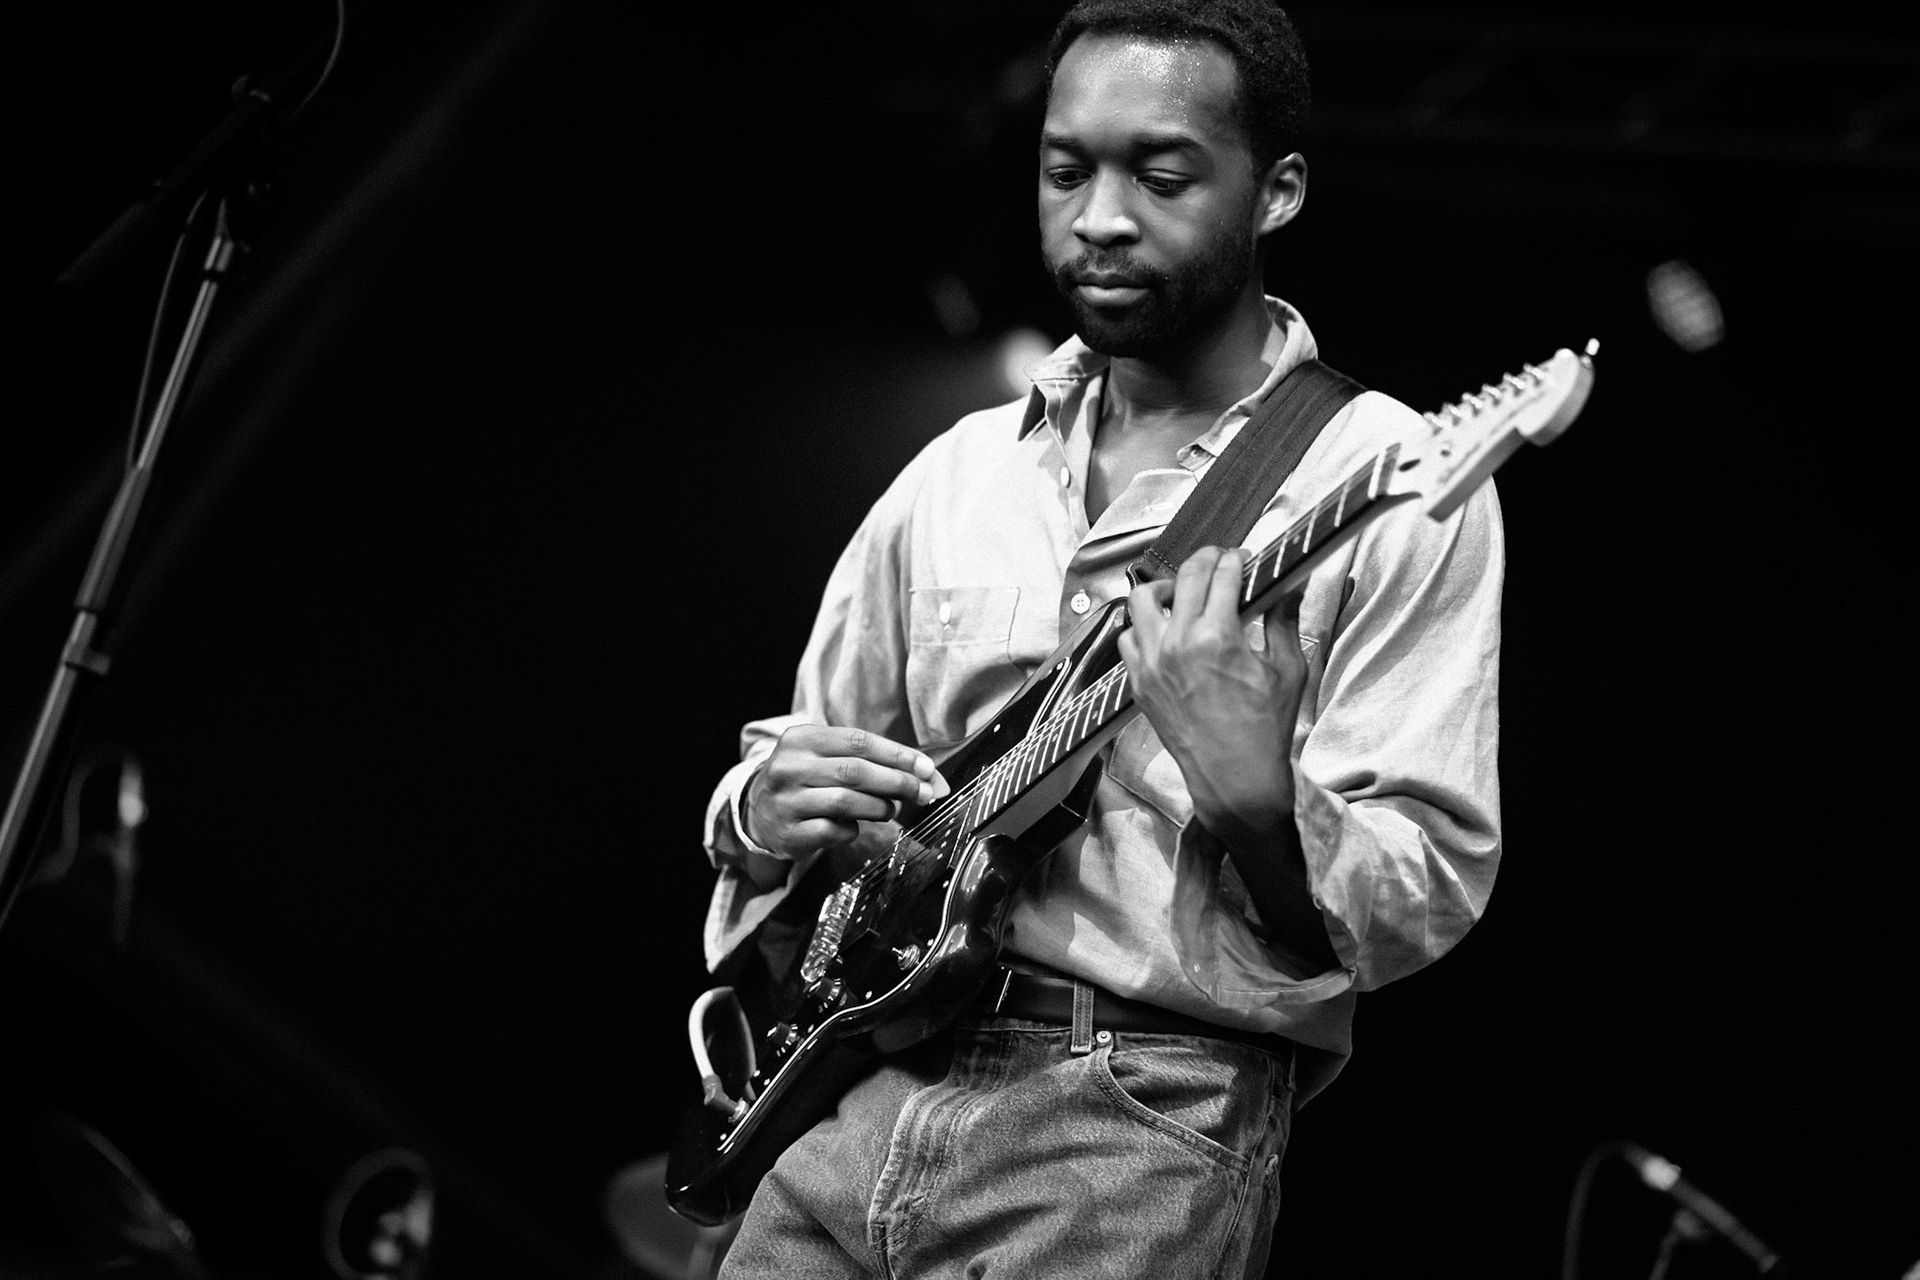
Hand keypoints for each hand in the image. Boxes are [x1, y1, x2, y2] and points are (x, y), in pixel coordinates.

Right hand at [744, 725, 949, 860]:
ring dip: (880, 807)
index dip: (897, 754)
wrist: (759, 812)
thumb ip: (872, 762)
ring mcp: (786, 801)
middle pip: (855, 771)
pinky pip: (833, 831)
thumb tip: (929, 776)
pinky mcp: (789, 832)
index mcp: (802, 739)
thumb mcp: (828, 759)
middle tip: (923, 793)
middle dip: (897, 782)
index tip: (926, 768)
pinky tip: (856, 826)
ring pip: (846, 801)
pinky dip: (853, 830)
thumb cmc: (807, 780)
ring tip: (891, 810)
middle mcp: (789, 767)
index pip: (858, 741)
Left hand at [1118, 546, 1305, 827]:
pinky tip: (1165, 632)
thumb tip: (1292, 585)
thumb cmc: (1265, 729)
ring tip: (1184, 594)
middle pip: (1186, 576)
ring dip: (1166, 588)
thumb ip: (1284, 620)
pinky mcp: (1139, 683)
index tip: (1245, 559)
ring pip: (1142, 600)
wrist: (1235, 779)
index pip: (1224, 574)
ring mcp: (1152, 663)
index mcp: (1217, 637)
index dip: (1238, 559)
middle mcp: (1177, 644)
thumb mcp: (1288, 670)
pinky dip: (1143, 627)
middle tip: (1221, 562)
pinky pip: (1128, 639)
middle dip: (1207, 560)